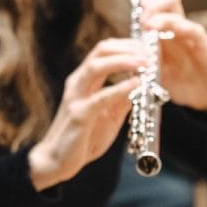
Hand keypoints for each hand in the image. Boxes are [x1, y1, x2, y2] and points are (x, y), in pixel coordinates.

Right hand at [28, 38, 145, 189]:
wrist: (57, 161)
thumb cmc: (82, 138)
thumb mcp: (109, 116)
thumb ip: (121, 100)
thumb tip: (140, 86)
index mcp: (84, 81)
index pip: (104, 51)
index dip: (127, 45)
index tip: (148, 48)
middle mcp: (78, 84)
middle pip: (100, 51)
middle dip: (128, 47)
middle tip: (149, 52)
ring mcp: (76, 98)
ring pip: (96, 67)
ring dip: (123, 61)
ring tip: (144, 63)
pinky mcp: (78, 116)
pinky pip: (99, 97)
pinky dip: (119, 88)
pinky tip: (135, 85)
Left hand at [138, 0, 206, 111]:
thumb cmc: (182, 84)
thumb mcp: (156, 71)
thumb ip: (140, 58)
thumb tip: (115, 51)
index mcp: (167, 32)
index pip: (159, 3)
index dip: (148, 1)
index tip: (137, 9)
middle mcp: (180, 30)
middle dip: (154, 2)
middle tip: (143, 17)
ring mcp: (193, 38)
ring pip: (180, 14)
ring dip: (163, 16)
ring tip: (150, 24)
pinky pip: (196, 32)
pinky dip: (184, 27)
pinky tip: (175, 28)